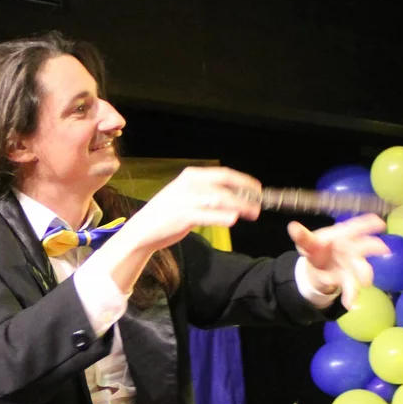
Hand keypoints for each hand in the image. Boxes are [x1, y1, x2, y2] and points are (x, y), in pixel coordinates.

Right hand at [117, 166, 260, 252]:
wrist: (143, 229)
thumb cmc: (169, 213)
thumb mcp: (188, 197)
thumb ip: (209, 195)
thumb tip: (236, 199)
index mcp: (192, 176)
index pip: (224, 174)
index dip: (244, 180)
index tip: (258, 189)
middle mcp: (190, 184)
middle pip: (225, 187)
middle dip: (245, 195)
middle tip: (258, 206)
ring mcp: (186, 199)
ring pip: (220, 200)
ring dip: (239, 206)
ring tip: (252, 213)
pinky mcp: (183, 215)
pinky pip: (207, 215)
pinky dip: (222, 217)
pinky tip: (233, 220)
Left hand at [288, 214, 387, 308]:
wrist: (316, 266)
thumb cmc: (317, 248)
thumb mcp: (307, 243)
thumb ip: (302, 237)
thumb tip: (292, 227)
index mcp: (341, 236)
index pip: (355, 227)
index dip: (367, 224)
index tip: (379, 223)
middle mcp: (351, 249)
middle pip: (364, 246)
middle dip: (373, 247)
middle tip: (383, 248)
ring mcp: (351, 264)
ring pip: (360, 269)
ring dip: (363, 275)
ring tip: (365, 283)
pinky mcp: (347, 279)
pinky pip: (351, 287)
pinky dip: (350, 296)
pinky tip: (349, 304)